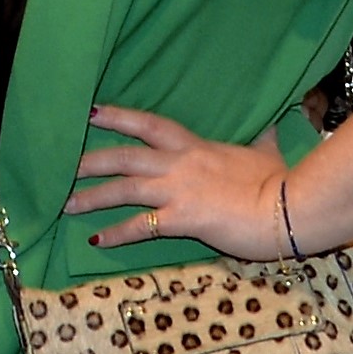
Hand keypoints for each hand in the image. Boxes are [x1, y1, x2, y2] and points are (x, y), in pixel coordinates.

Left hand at [65, 106, 287, 258]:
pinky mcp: (183, 218)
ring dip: (91, 196)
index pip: (151, 125)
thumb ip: (262, 141)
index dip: (120, 117)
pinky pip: (141, 227)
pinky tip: (97, 240)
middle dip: (91, 160)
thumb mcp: (268, 154)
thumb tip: (272, 128)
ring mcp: (180, 190)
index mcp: (198, 147)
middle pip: (125, 156)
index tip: (93, 112)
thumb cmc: (281, 182)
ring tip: (65, 205)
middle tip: (62, 164)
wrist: (290, 207)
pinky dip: (116, 233)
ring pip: (124, 188)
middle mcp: (181, 164)